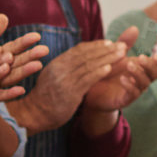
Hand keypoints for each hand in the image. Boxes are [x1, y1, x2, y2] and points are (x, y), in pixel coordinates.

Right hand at [5, 37, 126, 133]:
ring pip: (89, 65)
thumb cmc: (47, 97)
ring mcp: (64, 80)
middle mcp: (60, 68)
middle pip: (86, 55)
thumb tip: (81, 57)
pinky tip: (110, 68)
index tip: (110, 42)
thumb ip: (66, 66)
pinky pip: (87, 79)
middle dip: (106, 49)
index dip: (96, 45)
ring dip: (108, 58)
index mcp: (57, 62)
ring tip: (122, 54)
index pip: (79, 49)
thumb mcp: (53, 76)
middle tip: (122, 45)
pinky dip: (99, 72)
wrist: (35, 114)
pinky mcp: (70, 93)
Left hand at [82, 26, 156, 111]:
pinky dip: (130, 86)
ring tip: (128, 65)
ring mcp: (135, 89)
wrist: (93, 90)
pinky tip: (122, 78)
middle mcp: (142, 79)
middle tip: (141, 57)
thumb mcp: (116, 54)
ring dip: (139, 73)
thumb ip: (125, 42)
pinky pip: (133, 94)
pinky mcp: (126, 99)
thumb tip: (134, 28)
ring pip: (145, 83)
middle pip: (156, 74)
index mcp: (143, 68)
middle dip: (150, 65)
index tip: (156, 54)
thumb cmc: (108, 71)